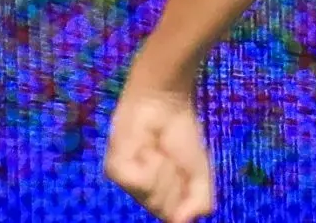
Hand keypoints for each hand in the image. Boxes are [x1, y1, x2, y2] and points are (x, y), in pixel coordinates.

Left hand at [104, 84, 214, 221]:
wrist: (167, 104)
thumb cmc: (182, 136)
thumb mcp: (200, 175)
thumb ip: (200, 204)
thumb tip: (180, 222)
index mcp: (162, 198)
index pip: (174, 217)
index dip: (185, 195)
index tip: (184, 170)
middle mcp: (143, 194)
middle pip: (163, 210)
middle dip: (174, 183)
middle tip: (171, 158)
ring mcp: (127, 183)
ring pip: (151, 198)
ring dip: (164, 171)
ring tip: (158, 150)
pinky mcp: (115, 170)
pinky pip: (139, 183)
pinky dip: (150, 165)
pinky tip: (146, 149)